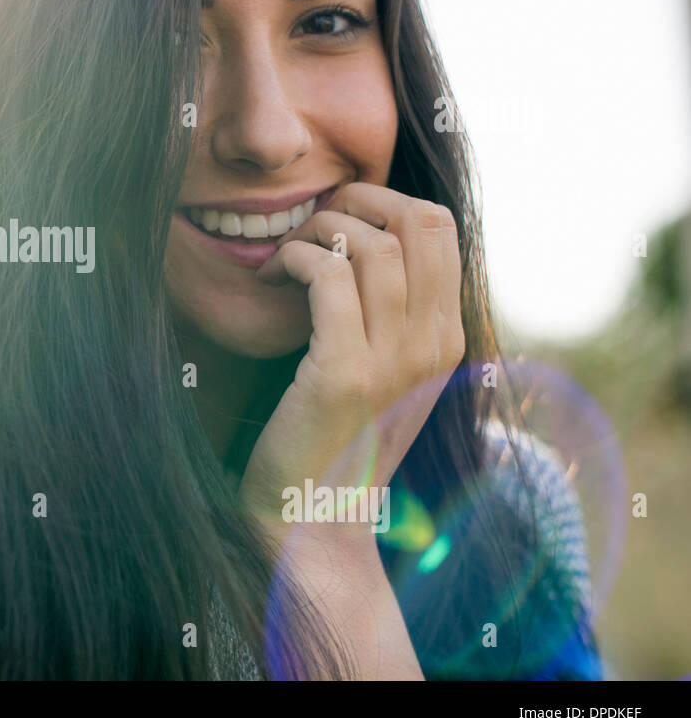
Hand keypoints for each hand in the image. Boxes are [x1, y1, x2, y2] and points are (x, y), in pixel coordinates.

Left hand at [239, 182, 464, 543]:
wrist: (310, 516)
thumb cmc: (332, 434)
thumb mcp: (381, 369)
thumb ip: (389, 312)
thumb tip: (365, 235)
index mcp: (447, 337)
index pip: (441, 227)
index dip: (384, 201)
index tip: (337, 218)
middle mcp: (433, 345)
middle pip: (419, 221)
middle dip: (357, 200)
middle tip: (312, 223)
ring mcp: (395, 361)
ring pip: (372, 243)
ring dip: (317, 231)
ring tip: (285, 257)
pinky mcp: (346, 375)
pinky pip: (330, 276)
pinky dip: (296, 259)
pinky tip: (272, 278)